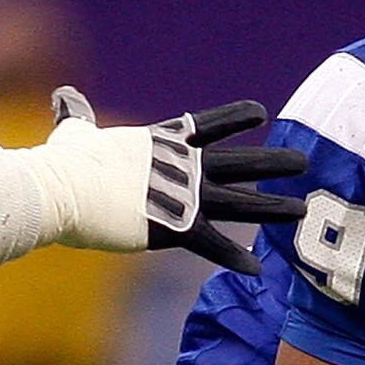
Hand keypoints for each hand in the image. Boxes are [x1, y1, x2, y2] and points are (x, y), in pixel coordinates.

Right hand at [50, 89, 306, 274]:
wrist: (63, 190)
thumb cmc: (64, 162)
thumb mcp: (75, 132)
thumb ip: (77, 115)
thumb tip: (62, 94)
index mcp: (164, 142)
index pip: (210, 124)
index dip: (237, 117)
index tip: (261, 114)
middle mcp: (183, 166)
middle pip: (240, 162)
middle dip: (274, 163)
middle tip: (303, 162)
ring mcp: (183, 196)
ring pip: (241, 202)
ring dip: (274, 207)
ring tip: (302, 210)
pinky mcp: (174, 228)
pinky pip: (212, 246)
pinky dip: (234, 259)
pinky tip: (257, 270)